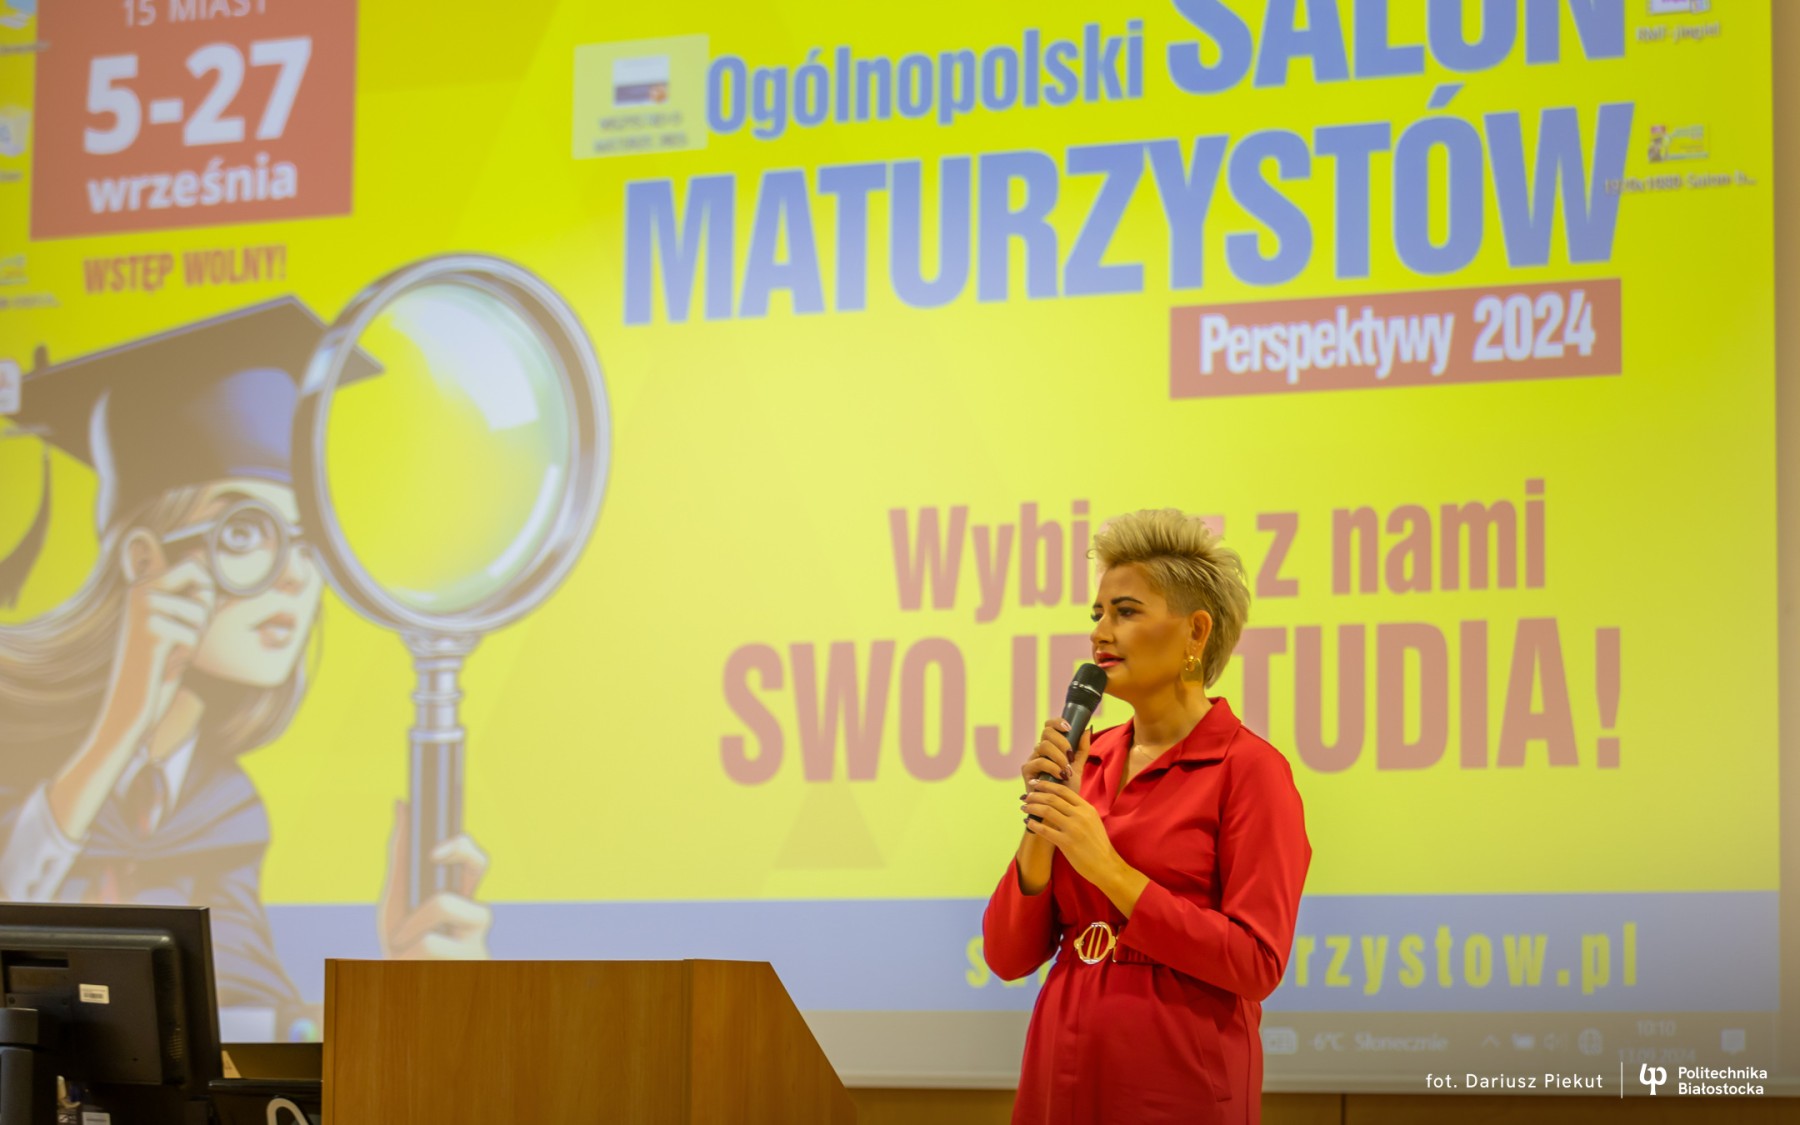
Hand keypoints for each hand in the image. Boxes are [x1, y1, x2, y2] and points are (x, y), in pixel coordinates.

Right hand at [49, 557, 215, 840]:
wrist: (131, 703)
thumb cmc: (161, 665)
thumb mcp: (178, 624)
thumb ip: (192, 597)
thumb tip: (212, 572)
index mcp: (143, 585)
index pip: (193, 564)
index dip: (206, 588)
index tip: (193, 614)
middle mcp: (139, 591)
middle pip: (202, 580)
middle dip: (205, 612)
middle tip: (182, 636)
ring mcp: (143, 609)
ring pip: (202, 610)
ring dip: (196, 636)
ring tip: (172, 650)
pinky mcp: (149, 631)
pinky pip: (193, 633)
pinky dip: (188, 652)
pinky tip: (168, 661)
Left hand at [378, 800, 491, 959]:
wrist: (399, 997)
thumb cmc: (403, 945)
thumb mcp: (395, 900)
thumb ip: (400, 857)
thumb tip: (402, 803)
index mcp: (459, 896)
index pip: (473, 860)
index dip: (461, 845)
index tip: (434, 851)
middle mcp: (474, 913)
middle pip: (476, 865)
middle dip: (450, 860)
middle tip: (422, 875)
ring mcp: (477, 938)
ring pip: (442, 904)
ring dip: (409, 926)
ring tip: (404, 948)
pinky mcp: (471, 962)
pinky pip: (429, 942)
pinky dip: (408, 953)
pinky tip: (412, 968)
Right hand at [1018, 716, 1091, 790]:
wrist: (1060, 809)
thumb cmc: (1067, 789)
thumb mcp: (1077, 767)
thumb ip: (1081, 749)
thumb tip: (1086, 729)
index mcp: (1050, 747)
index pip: (1049, 726)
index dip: (1057, 723)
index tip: (1069, 728)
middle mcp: (1039, 751)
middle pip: (1046, 732)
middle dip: (1062, 742)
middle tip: (1070, 756)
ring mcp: (1032, 760)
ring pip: (1043, 745)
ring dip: (1059, 757)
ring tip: (1067, 770)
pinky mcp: (1027, 771)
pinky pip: (1039, 762)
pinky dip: (1053, 767)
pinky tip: (1060, 775)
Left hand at [1021, 780, 1123, 887]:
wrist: (1106, 864)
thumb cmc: (1097, 844)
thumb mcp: (1092, 821)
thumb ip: (1078, 810)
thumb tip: (1059, 802)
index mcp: (1086, 808)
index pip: (1063, 790)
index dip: (1047, 785)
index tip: (1035, 783)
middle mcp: (1080, 815)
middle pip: (1052, 798)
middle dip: (1036, 795)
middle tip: (1026, 796)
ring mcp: (1073, 828)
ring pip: (1047, 811)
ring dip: (1032, 807)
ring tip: (1024, 807)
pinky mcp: (1066, 843)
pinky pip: (1045, 830)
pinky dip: (1033, 824)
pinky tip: (1027, 823)